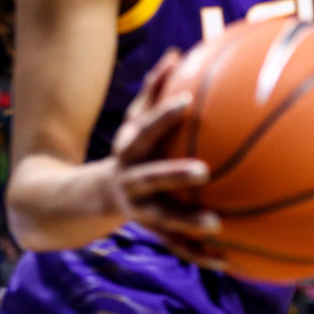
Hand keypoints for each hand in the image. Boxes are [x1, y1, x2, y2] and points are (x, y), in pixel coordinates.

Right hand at [109, 49, 226, 268]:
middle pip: (150, 177)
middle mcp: (130, 181)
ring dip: (189, 224)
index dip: (162, 115)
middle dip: (173, 173)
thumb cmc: (129, 147)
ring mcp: (138, 210)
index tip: (186, 102)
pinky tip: (226, 261)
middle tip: (204, 171)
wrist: (86, 197)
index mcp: (128, 150)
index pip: (144, 129)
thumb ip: (153, 90)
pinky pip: (175, 246)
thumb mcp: (135, 121)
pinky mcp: (150, 232)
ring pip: (163, 219)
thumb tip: (175, 52)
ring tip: (218, 226)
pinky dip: (198, 254)